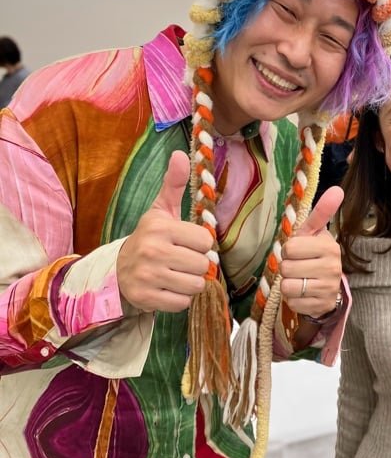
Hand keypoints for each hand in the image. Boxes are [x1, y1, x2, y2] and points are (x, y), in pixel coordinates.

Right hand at [117, 150, 213, 311]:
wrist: (118, 269)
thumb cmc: (149, 238)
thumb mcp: (161, 210)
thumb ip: (174, 184)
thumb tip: (181, 153)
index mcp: (160, 227)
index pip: (205, 240)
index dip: (199, 244)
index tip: (186, 243)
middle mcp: (152, 250)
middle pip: (203, 265)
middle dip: (196, 265)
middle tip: (181, 261)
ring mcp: (148, 276)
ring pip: (195, 285)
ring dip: (189, 283)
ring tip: (175, 274)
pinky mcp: (145, 298)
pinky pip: (182, 303)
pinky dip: (179, 299)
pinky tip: (167, 288)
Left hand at [279, 186, 343, 317]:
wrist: (328, 285)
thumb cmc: (315, 254)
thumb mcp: (315, 233)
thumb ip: (322, 212)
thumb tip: (338, 189)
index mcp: (329, 246)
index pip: (290, 248)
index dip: (288, 250)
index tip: (298, 251)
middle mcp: (332, 268)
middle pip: (286, 268)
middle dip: (287, 268)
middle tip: (298, 267)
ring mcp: (328, 289)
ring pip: (288, 287)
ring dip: (288, 284)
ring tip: (300, 280)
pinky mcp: (322, 306)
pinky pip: (293, 303)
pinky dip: (293, 300)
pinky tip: (304, 294)